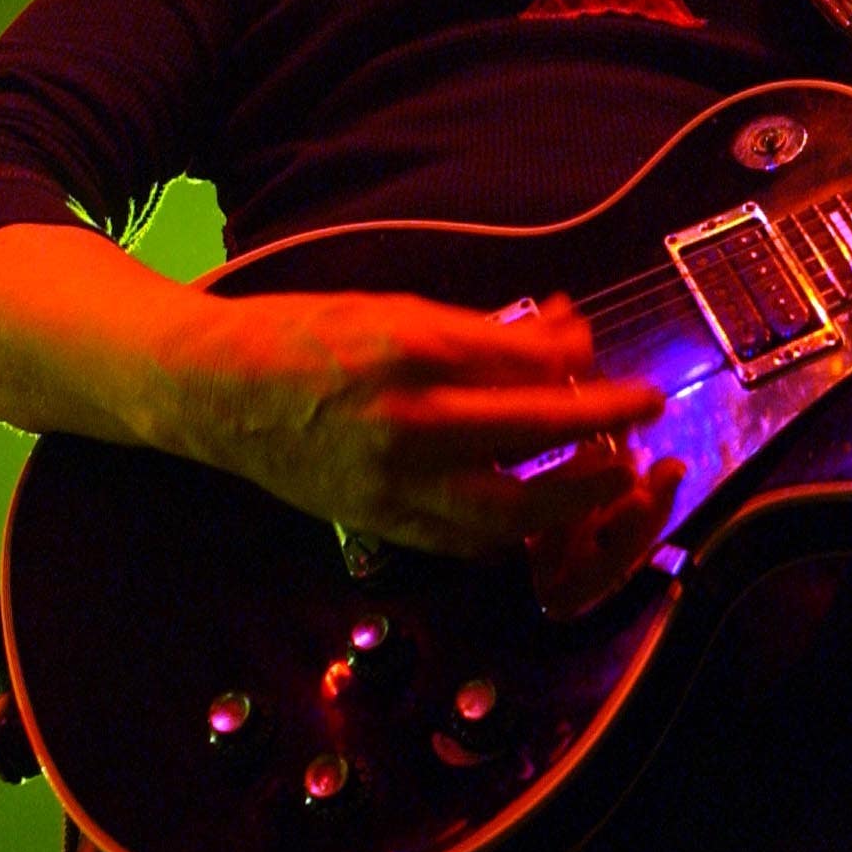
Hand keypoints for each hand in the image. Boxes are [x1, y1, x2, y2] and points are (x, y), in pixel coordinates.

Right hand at [160, 290, 670, 560]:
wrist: (211, 389)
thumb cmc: (308, 334)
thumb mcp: (403, 310)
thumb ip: (492, 334)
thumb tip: (573, 338)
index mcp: (409, 355)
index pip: (525, 373)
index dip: (592, 383)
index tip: (640, 388)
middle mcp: (403, 424)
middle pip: (525, 448)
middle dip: (594, 448)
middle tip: (635, 438)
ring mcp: (388, 484)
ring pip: (501, 513)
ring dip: (563, 500)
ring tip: (601, 477)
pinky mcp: (377, 523)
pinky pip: (462, 541)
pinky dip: (510, 529)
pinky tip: (538, 508)